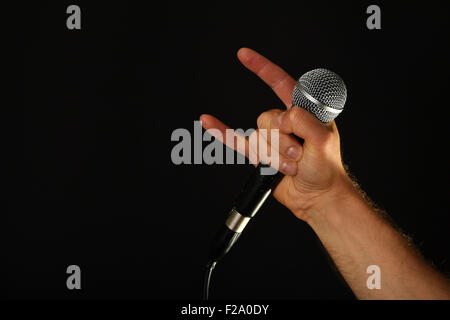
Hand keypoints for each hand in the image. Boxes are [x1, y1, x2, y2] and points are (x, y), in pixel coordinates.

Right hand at [200, 48, 352, 220]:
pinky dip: (221, 132)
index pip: (280, 83)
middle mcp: (284, 121)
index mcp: (302, 110)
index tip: (243, 54)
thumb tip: (281, 118)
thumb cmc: (326, 168)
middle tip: (300, 154)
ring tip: (293, 165)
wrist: (316, 196)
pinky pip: (236, 141)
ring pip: (258, 138)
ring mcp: (270, 138)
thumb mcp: (323, 141)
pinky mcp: (258, 154)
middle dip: (283, 141)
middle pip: (267, 118)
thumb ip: (303, 121)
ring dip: (275, 156)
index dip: (262, 68)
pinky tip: (208, 121)